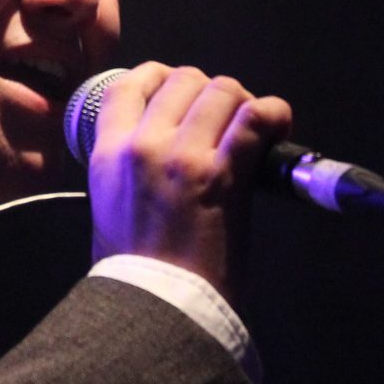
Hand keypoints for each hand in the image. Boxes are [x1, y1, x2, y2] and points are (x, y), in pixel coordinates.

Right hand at [85, 62, 292, 298]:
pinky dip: (273, 113)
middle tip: (227, 122)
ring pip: (223, 90)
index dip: (161, 76)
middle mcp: (142, 144)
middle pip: (184, 79)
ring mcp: (182, 155)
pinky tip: (277, 125)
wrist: (157, 306)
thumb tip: (164, 139)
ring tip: (252, 129)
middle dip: (211, 93)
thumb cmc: (135, 267)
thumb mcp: (109, 202)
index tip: (182, 93)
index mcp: (106, 152)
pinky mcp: (222, 173)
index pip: (129, 83)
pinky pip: (255, 118)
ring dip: (243, 104)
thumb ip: (128, 163)